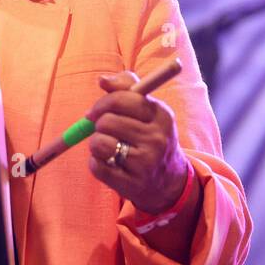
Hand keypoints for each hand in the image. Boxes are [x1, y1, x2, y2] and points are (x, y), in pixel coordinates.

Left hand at [85, 70, 188, 213]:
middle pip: (107, 122)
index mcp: (162, 116)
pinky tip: (110, 164)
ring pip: (99, 143)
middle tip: (106, 132)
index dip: (102, 103)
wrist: (168, 181)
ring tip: (109, 148)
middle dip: (99, 125)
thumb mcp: (148, 110)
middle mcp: (157, 139)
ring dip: (96, 144)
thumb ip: (126, 87)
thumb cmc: (150, 136)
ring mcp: (146, 163)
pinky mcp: (131, 184)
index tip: (96, 111)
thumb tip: (102, 80)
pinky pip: (96, 166)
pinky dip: (96, 164)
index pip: (122, 99)